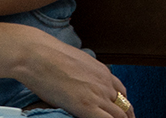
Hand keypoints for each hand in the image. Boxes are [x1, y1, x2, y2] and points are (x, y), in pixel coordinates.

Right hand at [0, 20, 133, 117]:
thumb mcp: (77, 64)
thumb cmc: (51, 56)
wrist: (39, 55)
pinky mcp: (86, 105)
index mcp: (103, 73)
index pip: (121, 92)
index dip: (123, 104)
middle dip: (126, 116)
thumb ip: (85, 75)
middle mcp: (105, 84)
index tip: (122, 112)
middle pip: (124, 105)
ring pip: (120, 114)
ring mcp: (98, 95)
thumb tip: (79, 82)